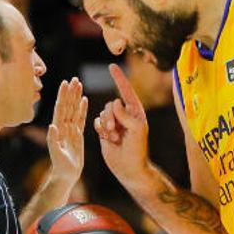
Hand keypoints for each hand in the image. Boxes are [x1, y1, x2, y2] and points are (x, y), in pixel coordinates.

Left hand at [48, 78, 88, 186]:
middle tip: (74, 79)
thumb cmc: (60, 166)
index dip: (63, 96)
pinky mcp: (77, 135)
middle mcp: (63, 126)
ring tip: (79, 84)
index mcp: (58, 128)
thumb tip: (52, 125)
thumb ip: (53, 140)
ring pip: (74, 109)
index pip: (61, 108)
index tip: (65, 83)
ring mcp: (71, 129)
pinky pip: (80, 119)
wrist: (65, 175)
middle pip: (68, 105)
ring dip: (76, 97)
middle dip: (70, 92)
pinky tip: (84, 100)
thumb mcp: (56, 153)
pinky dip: (82, 109)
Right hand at [94, 64, 150, 184]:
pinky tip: (107, 139)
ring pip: (102, 113)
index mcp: (135, 111)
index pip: (126, 91)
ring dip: (106, 126)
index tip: (111, 66)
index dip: (118, 78)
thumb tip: (115, 102)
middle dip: (110, 117)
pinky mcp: (104, 131)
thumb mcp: (137, 130)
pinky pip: (96, 122)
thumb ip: (126, 115)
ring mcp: (114, 122)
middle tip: (115, 131)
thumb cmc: (137, 150)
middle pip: (110, 105)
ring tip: (114, 138)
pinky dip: (100, 130)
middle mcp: (124, 115)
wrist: (129, 168)